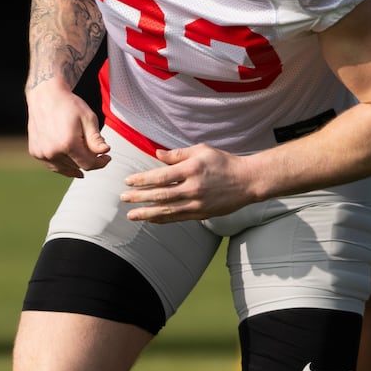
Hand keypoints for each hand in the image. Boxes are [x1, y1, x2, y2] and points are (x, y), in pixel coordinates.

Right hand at [26, 81, 110, 177]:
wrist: (45, 95)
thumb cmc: (69, 105)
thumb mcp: (88, 119)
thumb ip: (96, 139)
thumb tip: (105, 151)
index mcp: (67, 144)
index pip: (88, 165)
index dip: (100, 163)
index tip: (107, 157)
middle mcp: (52, 152)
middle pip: (77, 166)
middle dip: (88, 158)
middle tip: (91, 143)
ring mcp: (42, 154)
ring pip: (66, 167)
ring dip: (75, 161)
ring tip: (78, 145)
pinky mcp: (35, 152)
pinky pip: (53, 165)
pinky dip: (63, 162)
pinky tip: (68, 154)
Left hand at [121, 144, 254, 222]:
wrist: (247, 181)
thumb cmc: (223, 162)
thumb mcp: (201, 151)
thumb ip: (178, 154)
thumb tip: (156, 154)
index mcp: (191, 169)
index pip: (161, 176)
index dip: (142, 179)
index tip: (128, 181)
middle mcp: (193, 188)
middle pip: (160, 195)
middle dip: (139, 198)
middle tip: (123, 198)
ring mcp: (197, 203)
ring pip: (167, 210)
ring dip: (147, 213)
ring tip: (131, 215)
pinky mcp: (202, 214)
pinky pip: (178, 218)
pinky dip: (162, 219)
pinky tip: (151, 219)